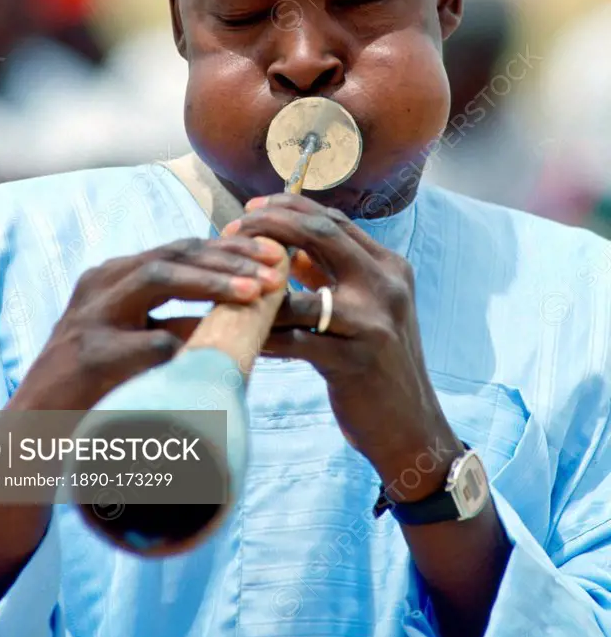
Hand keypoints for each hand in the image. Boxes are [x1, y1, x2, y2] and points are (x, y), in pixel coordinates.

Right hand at [12, 235, 285, 412]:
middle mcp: (100, 286)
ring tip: (252, 292)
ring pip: (156, 279)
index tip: (272, 254)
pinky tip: (219, 348)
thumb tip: (246, 315)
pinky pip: (147, 342)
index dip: (228, 248)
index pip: (179, 248)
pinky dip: (186, 342)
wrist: (34, 434)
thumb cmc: (98, 387)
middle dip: (228, 257)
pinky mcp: (88, 357)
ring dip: (209, 282)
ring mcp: (90, 317)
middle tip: (274, 268)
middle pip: (172, 253)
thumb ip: (176, 321)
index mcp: (112, 277)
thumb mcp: (136, 341)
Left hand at [223, 194, 462, 497]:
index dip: (289, 208)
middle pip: (320, 235)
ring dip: (255, 287)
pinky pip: (294, 341)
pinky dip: (262, 335)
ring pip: (300, 292)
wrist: (413, 427)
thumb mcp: (364, 309)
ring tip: (224, 283)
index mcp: (389, 267)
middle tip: (230, 230)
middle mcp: (386, 286)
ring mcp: (372, 323)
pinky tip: (236, 333)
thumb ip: (330, 276)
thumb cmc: (379, 366)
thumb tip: (288, 248)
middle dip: (269, 226)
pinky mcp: (354, 361)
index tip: (251, 209)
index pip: (334, 220)